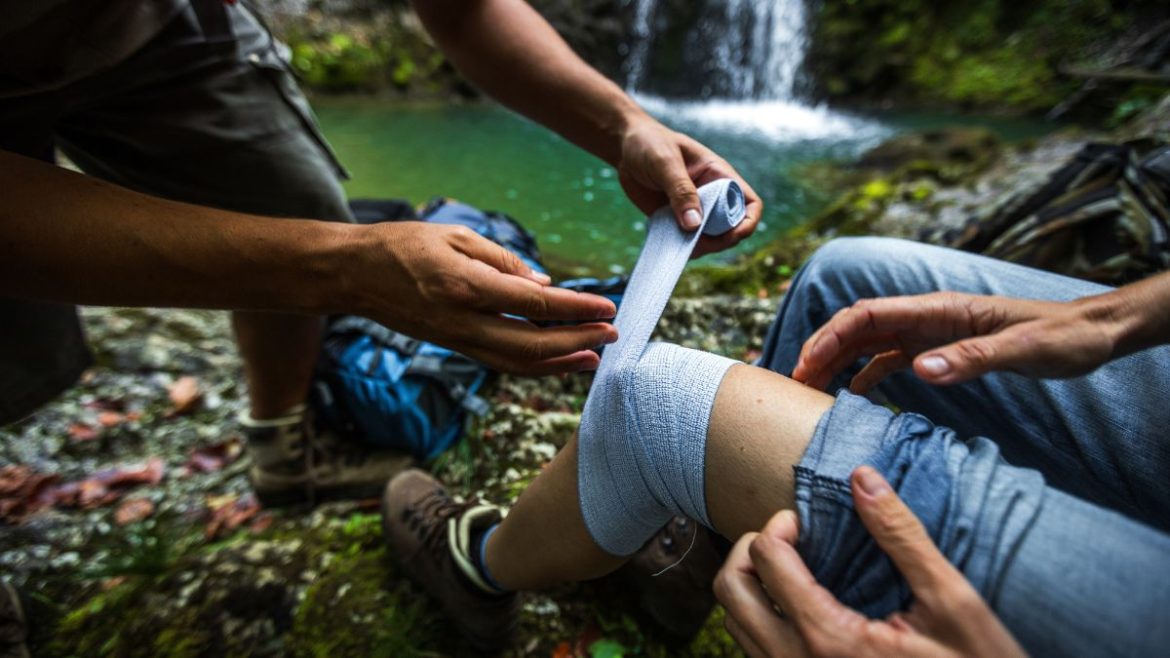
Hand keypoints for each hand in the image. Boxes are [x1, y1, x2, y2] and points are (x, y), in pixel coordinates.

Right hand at [357, 221, 617, 374]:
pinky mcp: (454, 346)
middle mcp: (465, 321)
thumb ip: (503, 260)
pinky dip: (535, 364)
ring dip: (561, 363)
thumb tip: (543, 283)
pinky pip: (502, 362)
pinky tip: (557, 359)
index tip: (607, 307)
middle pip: (534, 344)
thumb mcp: (456, 235)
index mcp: (468, 286)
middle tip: (612, 334)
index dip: (577, 308)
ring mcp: (458, 340)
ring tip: (594, 356)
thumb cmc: (402, 246)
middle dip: (579, 341)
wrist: (354, 274)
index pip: (536, 303)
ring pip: (519, 363)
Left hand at [618, 117, 762, 256]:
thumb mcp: (664, 161)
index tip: (733, 234)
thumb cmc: (650, 143)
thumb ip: (680, 190)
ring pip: (709, 238)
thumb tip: (694, 224)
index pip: (749, 202)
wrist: (626, 147)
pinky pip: (685, 239)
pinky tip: (669, 246)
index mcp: (719, 175)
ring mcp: (694, 209)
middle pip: (731, 227)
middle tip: (696, 243)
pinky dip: (681, 247)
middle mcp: (712, 195)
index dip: (747, 222)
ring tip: (680, 246)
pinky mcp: (675, 218)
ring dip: (700, 247)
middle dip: (720, 240)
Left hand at [714, 467, 1026, 657]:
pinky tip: (802, 604)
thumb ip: (902, 538)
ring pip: (736, 624)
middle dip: (751, 550)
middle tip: (789, 538)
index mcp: (829, 638)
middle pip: (732, 591)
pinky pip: (756, 650)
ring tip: (794, 567)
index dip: (781, 525)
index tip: (807, 521)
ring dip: (754, 586)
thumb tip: (864, 478)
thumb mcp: (952, 603)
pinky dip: (764, 618)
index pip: (766, 559)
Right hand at [792, 292, 1120, 392]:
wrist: (1090, 334)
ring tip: (809, 391)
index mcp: (938, 310)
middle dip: (821, 349)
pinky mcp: (939, 350)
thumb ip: (972, 357)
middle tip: (793, 383)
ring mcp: (930, 334)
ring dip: (836, 363)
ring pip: (868, 343)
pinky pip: (890, 360)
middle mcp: (926, 317)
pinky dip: (865, 376)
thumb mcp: (1022, 349)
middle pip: (857, 327)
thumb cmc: (1061, 337)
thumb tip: (921, 370)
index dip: (831, 336)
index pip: (868, 315)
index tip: (806, 365)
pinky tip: (851, 397)